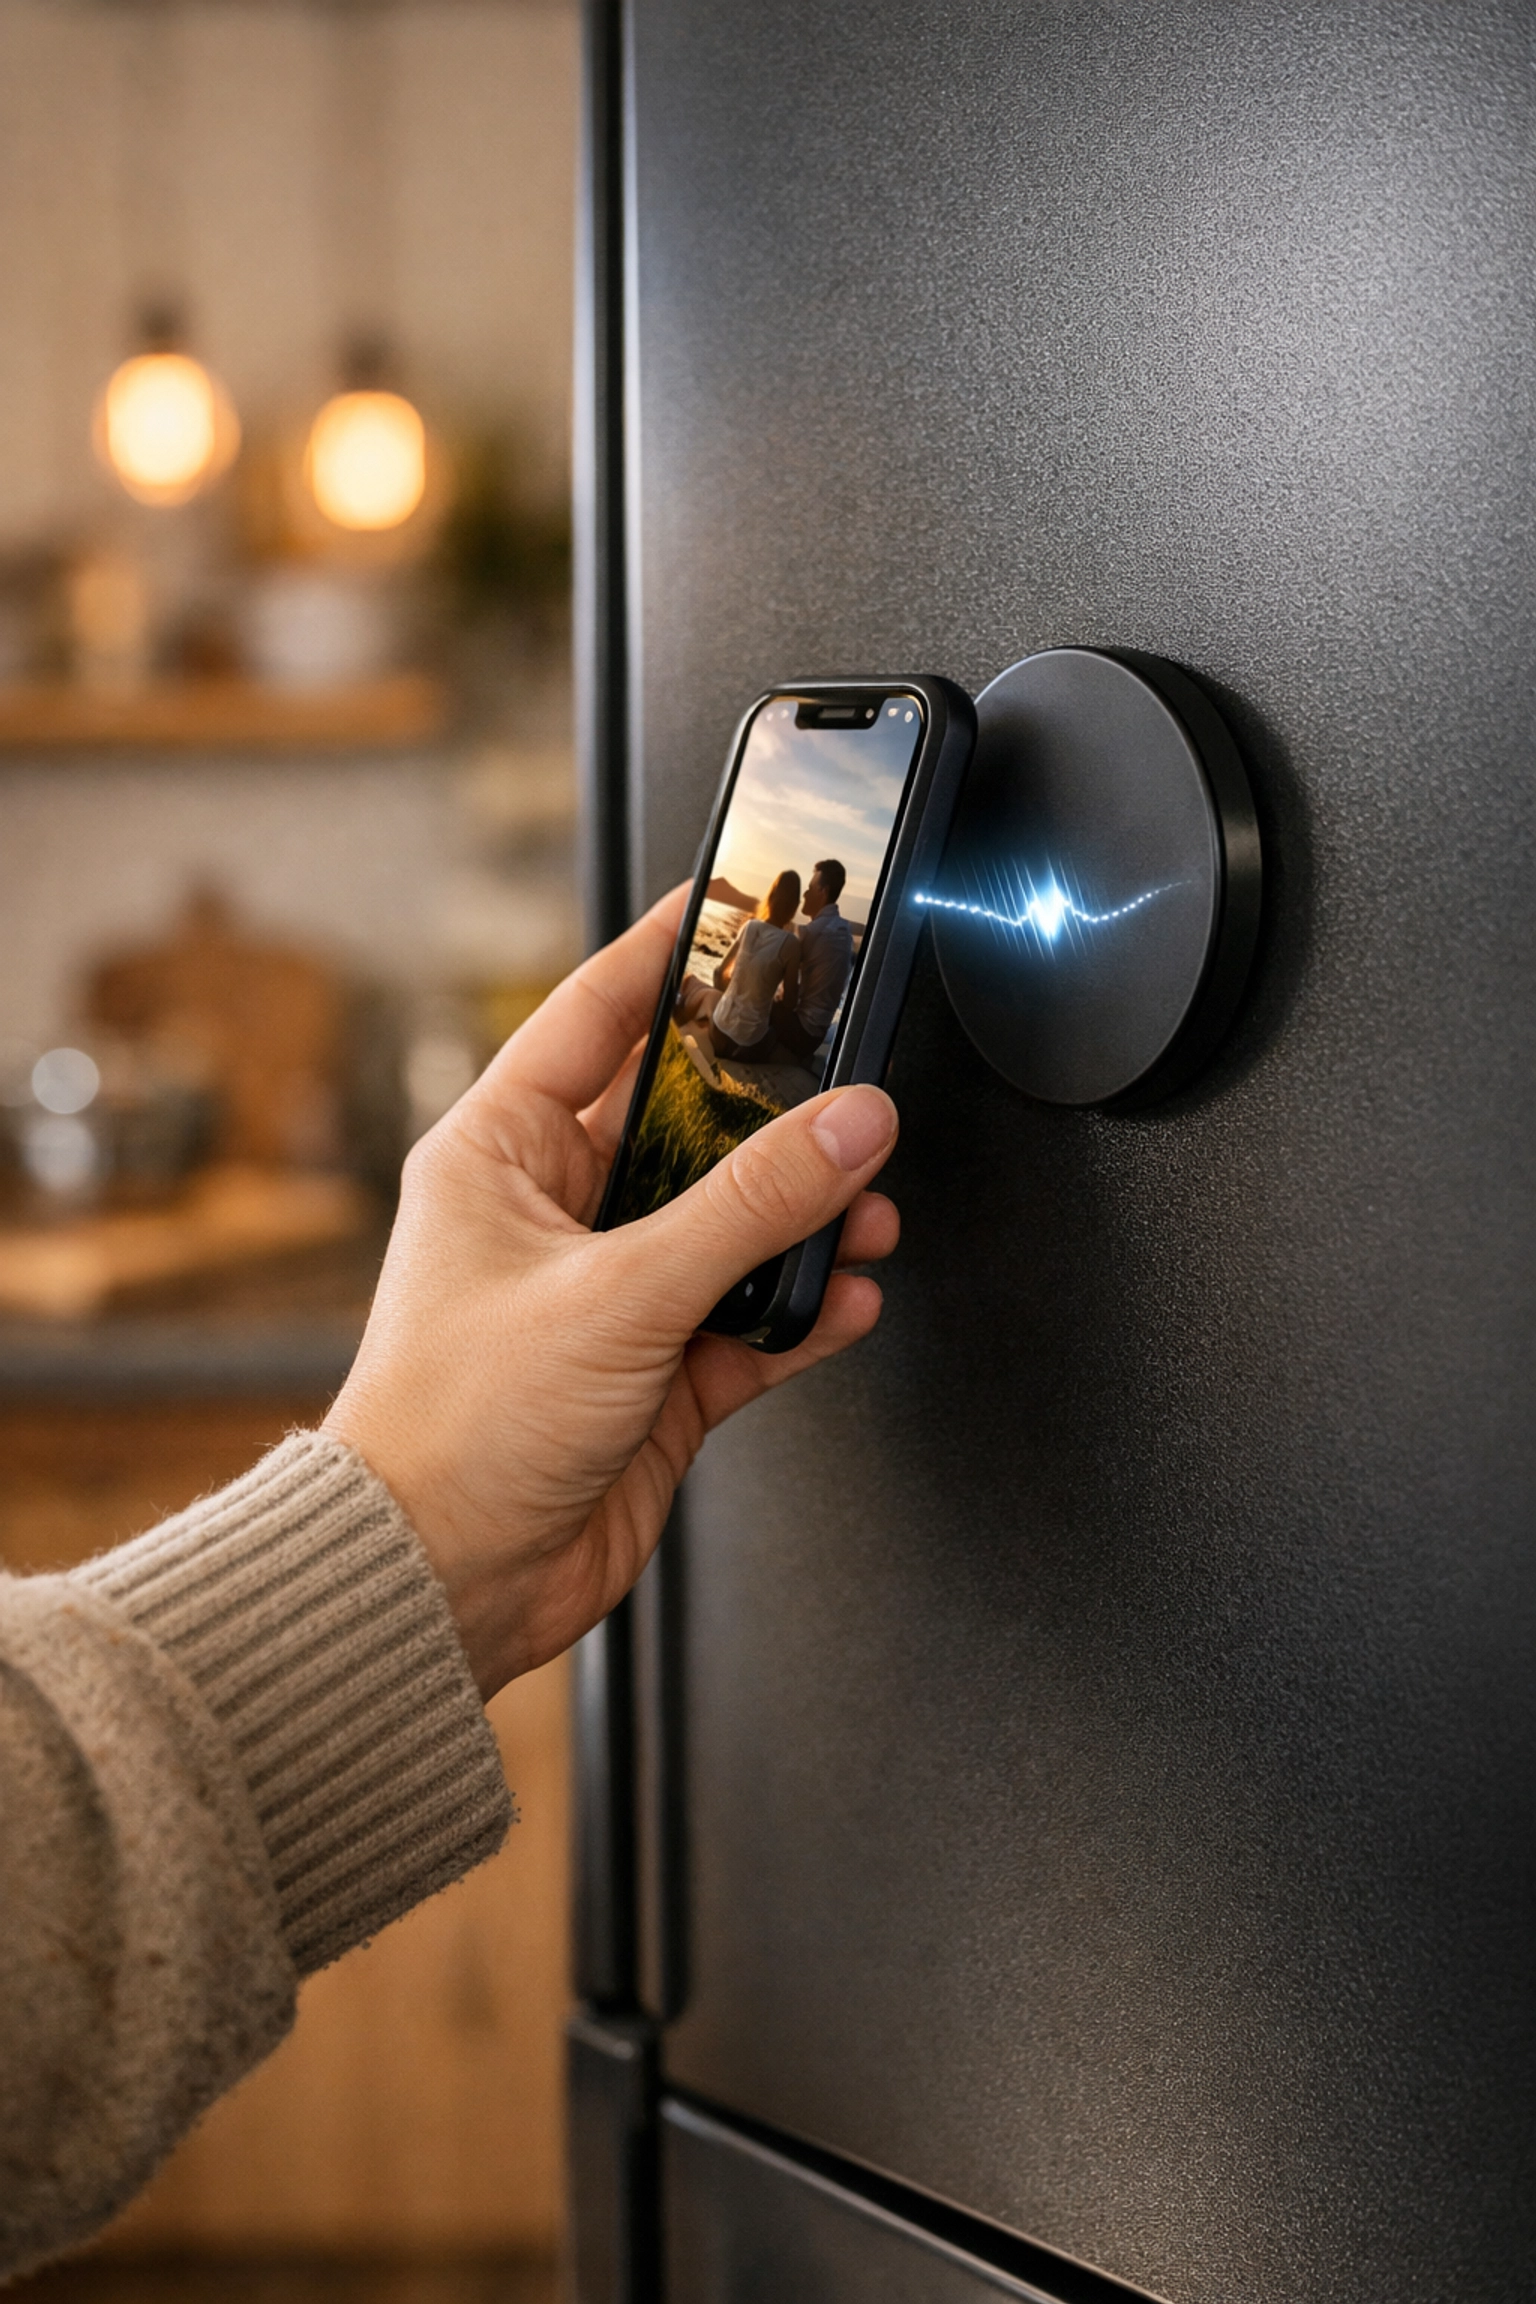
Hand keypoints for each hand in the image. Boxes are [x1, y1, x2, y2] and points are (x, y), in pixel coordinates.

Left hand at [324, 886, 899, 1698]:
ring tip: (867, 1209)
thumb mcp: (617, 1292)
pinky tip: (843, 1299)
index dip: (668, 955)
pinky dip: (801, 1310)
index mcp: (502, 1151)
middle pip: (688, 1119)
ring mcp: (611, 1295)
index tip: (734, 905)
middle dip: (773, 1108)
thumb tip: (847, 1125)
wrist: (438, 1584)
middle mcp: (556, 1211)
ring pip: (732, 1223)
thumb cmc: (453, 1431)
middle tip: (848, 1074)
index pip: (597, 1015)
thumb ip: (747, 1207)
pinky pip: (750, 1318)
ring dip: (803, 1218)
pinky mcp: (655, 1375)